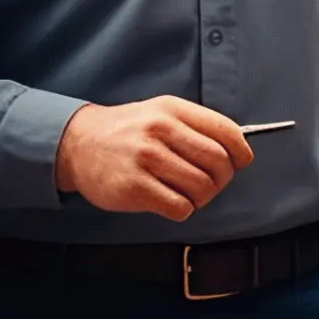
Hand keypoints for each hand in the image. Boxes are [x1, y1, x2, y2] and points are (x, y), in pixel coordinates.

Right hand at [55, 96, 253, 220]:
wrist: (78, 144)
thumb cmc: (128, 131)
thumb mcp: (161, 113)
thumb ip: (196, 126)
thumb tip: (238, 150)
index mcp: (173, 110)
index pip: (225, 131)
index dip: (241, 151)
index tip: (240, 162)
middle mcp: (160, 130)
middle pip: (217, 162)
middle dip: (222, 179)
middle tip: (211, 183)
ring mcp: (146, 158)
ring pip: (201, 187)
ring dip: (202, 197)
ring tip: (188, 194)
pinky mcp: (133, 187)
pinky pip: (179, 207)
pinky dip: (183, 209)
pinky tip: (171, 202)